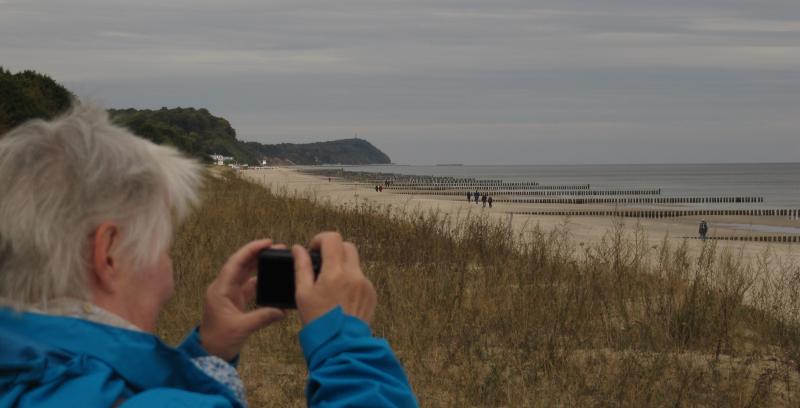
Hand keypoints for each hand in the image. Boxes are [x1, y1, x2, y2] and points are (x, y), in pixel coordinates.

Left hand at [200, 239, 285, 360]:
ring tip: (277, 258)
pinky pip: (249, 285)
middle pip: (241, 264)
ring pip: (246, 273)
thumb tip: (283, 311)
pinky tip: (272, 278)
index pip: (236, 263)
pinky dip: (260, 280)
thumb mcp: (242, 328)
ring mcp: (229, 294)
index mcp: (220, 289)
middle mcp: (223, 288)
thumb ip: (263, 317)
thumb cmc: (219, 341)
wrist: (209, 354)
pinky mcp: (235, 301)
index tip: (267, 243)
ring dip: (260, 265)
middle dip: (258, 254)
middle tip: (278, 248)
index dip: (251, 250)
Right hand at [293, 232, 376, 325]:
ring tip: (330, 286)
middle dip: (333, 250)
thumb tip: (299, 249)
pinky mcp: (371, 294)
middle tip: (321, 264)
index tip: (314, 250)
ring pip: (354, 263)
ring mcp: (365, 284)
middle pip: (347, 246)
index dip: (321, 239)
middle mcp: (354, 275)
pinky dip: (351, 281)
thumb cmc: (318, 322)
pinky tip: (341, 298)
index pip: (333, 239)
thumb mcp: (303, 294)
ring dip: (342, 266)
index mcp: (335, 273)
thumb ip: (301, 267)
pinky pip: (361, 279)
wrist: (340, 346)